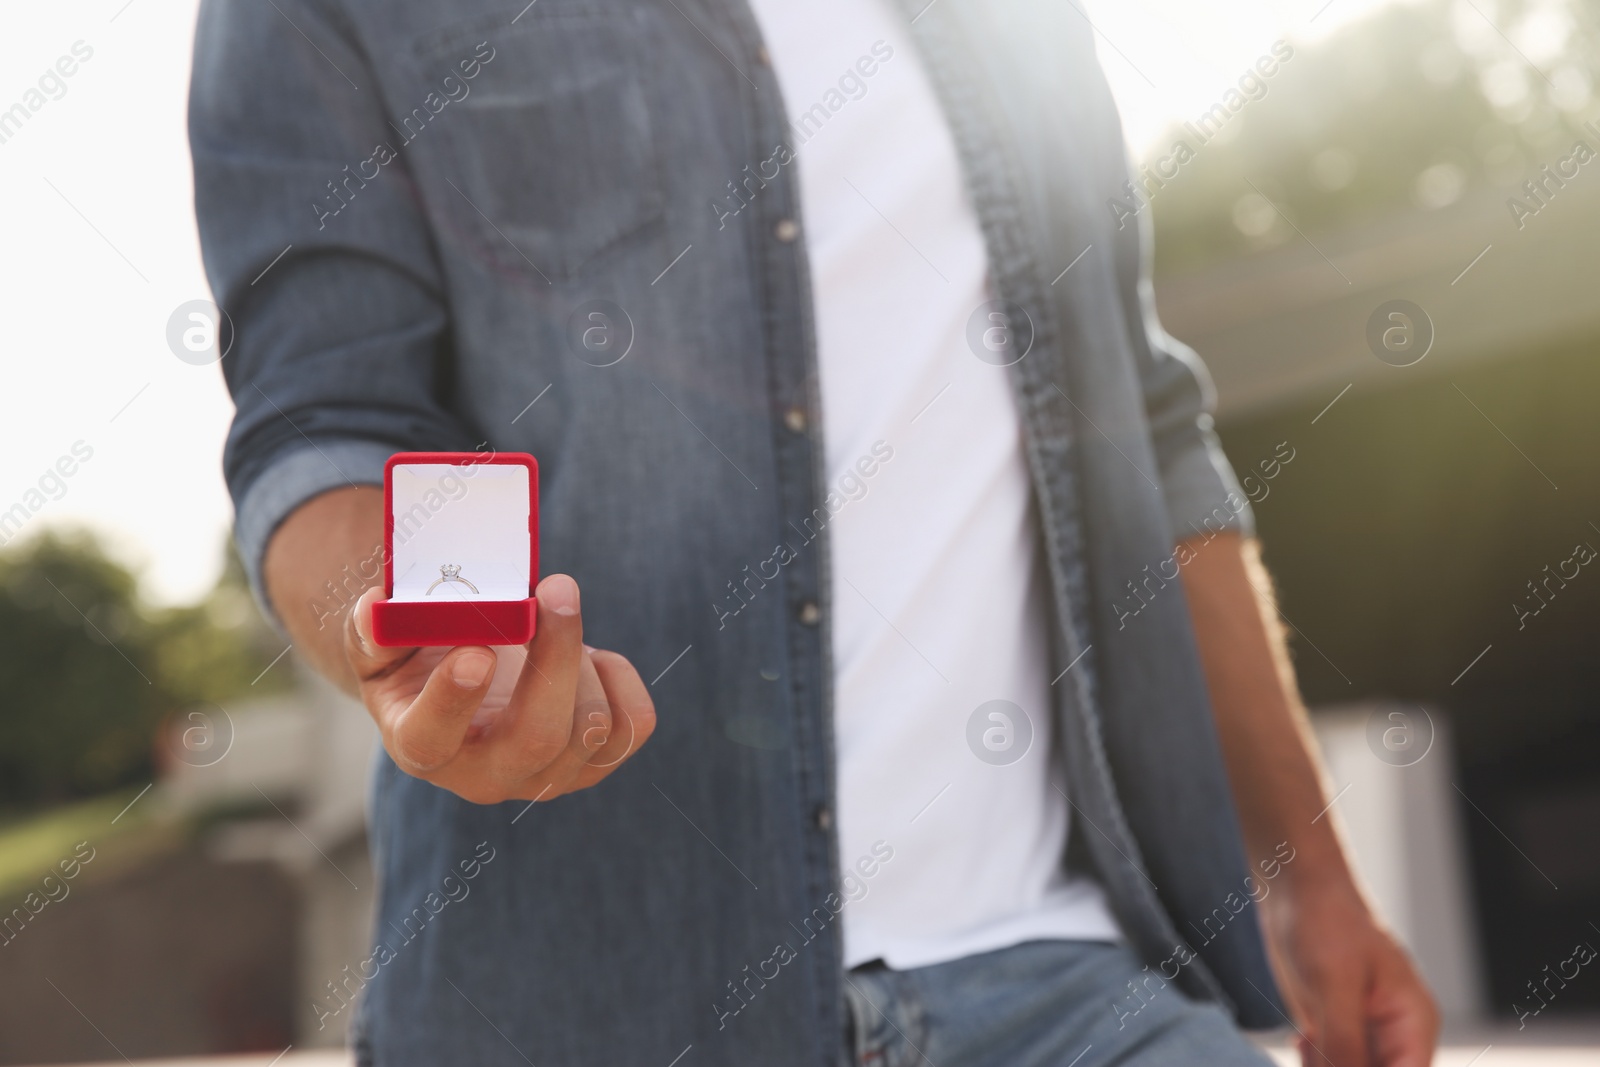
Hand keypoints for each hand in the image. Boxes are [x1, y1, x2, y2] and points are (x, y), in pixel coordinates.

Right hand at [345, 573, 655, 804]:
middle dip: (555, 658)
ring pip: (591, 727)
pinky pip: (634, 724)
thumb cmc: (421, 656)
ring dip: (582, 656)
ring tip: (555, 619)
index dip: (454, 700)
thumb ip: (374, 627)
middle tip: (556, 589)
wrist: (468, 677)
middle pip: (537, 736)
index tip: (476, 651)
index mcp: (420, 744)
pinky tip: (591, 656)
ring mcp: (546, 777)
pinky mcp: (594, 762)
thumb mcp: (384, 641)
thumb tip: (377, 608)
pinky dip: (621, 677)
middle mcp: (485, 775)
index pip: (431, 738)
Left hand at [1263, 878, 1437, 1066]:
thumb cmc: (1327, 920)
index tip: (1335, 1064)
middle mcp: (1394, 1035)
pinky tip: (1302, 1039)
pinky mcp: (1334, 1026)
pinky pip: (1329, 1063)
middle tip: (1315, 1052)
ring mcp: (1364, 1032)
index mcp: (1413, 1024)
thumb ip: (1343, 1042)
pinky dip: (1314, 1062)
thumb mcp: (1335, 983)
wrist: (1295, 886)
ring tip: (1308, 1042)